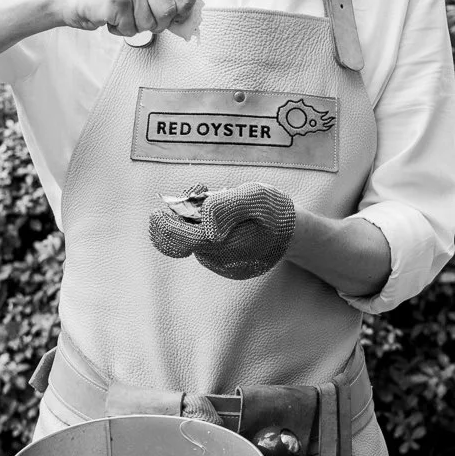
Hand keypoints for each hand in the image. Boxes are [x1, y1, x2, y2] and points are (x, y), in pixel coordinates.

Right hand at [59, 0, 199, 38]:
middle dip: (157, 23)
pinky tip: (112, 18)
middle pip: (170, 10)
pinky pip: (133, 29)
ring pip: (152, 23)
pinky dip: (122, 31)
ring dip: (137, 27)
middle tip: (139, 16)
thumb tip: (189, 17)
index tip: (179, 11)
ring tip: (123, 14)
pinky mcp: (115, 0)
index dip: (189, 0)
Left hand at [149, 182, 296, 280]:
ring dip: (198, 217)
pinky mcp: (224, 262)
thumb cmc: (273, 212)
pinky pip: (205, 243)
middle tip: (199, 191)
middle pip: (183, 236)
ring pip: (194, 238)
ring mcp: (220, 264)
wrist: (296, 234)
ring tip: (222, 199)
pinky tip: (227, 215)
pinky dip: (208, 226)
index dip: (164, 224)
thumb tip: (202, 222)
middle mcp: (216, 260)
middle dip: (184, 213)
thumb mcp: (254, 197)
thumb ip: (225, 206)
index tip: (159, 210)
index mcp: (220, 246)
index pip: (176, 240)